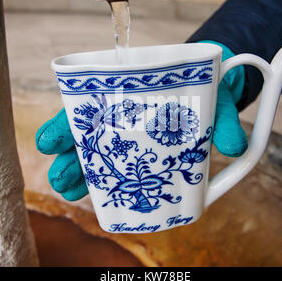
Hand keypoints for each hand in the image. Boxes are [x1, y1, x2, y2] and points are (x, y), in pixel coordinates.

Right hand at [36, 42, 247, 200]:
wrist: (218, 88)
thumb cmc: (209, 85)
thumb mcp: (218, 94)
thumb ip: (225, 116)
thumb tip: (232, 146)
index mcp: (132, 93)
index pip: (90, 106)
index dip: (67, 123)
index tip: (50, 142)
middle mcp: (126, 117)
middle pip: (88, 136)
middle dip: (71, 158)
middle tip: (60, 178)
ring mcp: (134, 138)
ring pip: (98, 155)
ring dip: (82, 175)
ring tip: (69, 191)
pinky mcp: (146, 155)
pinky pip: (121, 169)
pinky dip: (106, 181)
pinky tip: (95, 195)